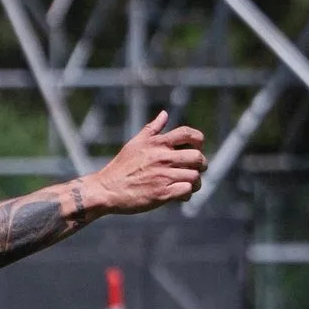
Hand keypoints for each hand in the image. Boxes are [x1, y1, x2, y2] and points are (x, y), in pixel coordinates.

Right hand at [90, 111, 205, 214]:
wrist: (107, 189)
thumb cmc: (121, 167)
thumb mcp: (135, 143)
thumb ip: (152, 129)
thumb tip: (164, 114)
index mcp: (157, 144)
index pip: (187, 134)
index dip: (199, 139)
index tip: (198, 147)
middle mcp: (162, 157)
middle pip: (197, 157)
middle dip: (201, 164)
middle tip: (197, 169)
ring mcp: (163, 176)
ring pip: (194, 176)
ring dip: (196, 182)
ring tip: (190, 185)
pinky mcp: (162, 193)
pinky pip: (186, 191)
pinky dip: (187, 194)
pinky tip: (181, 195)